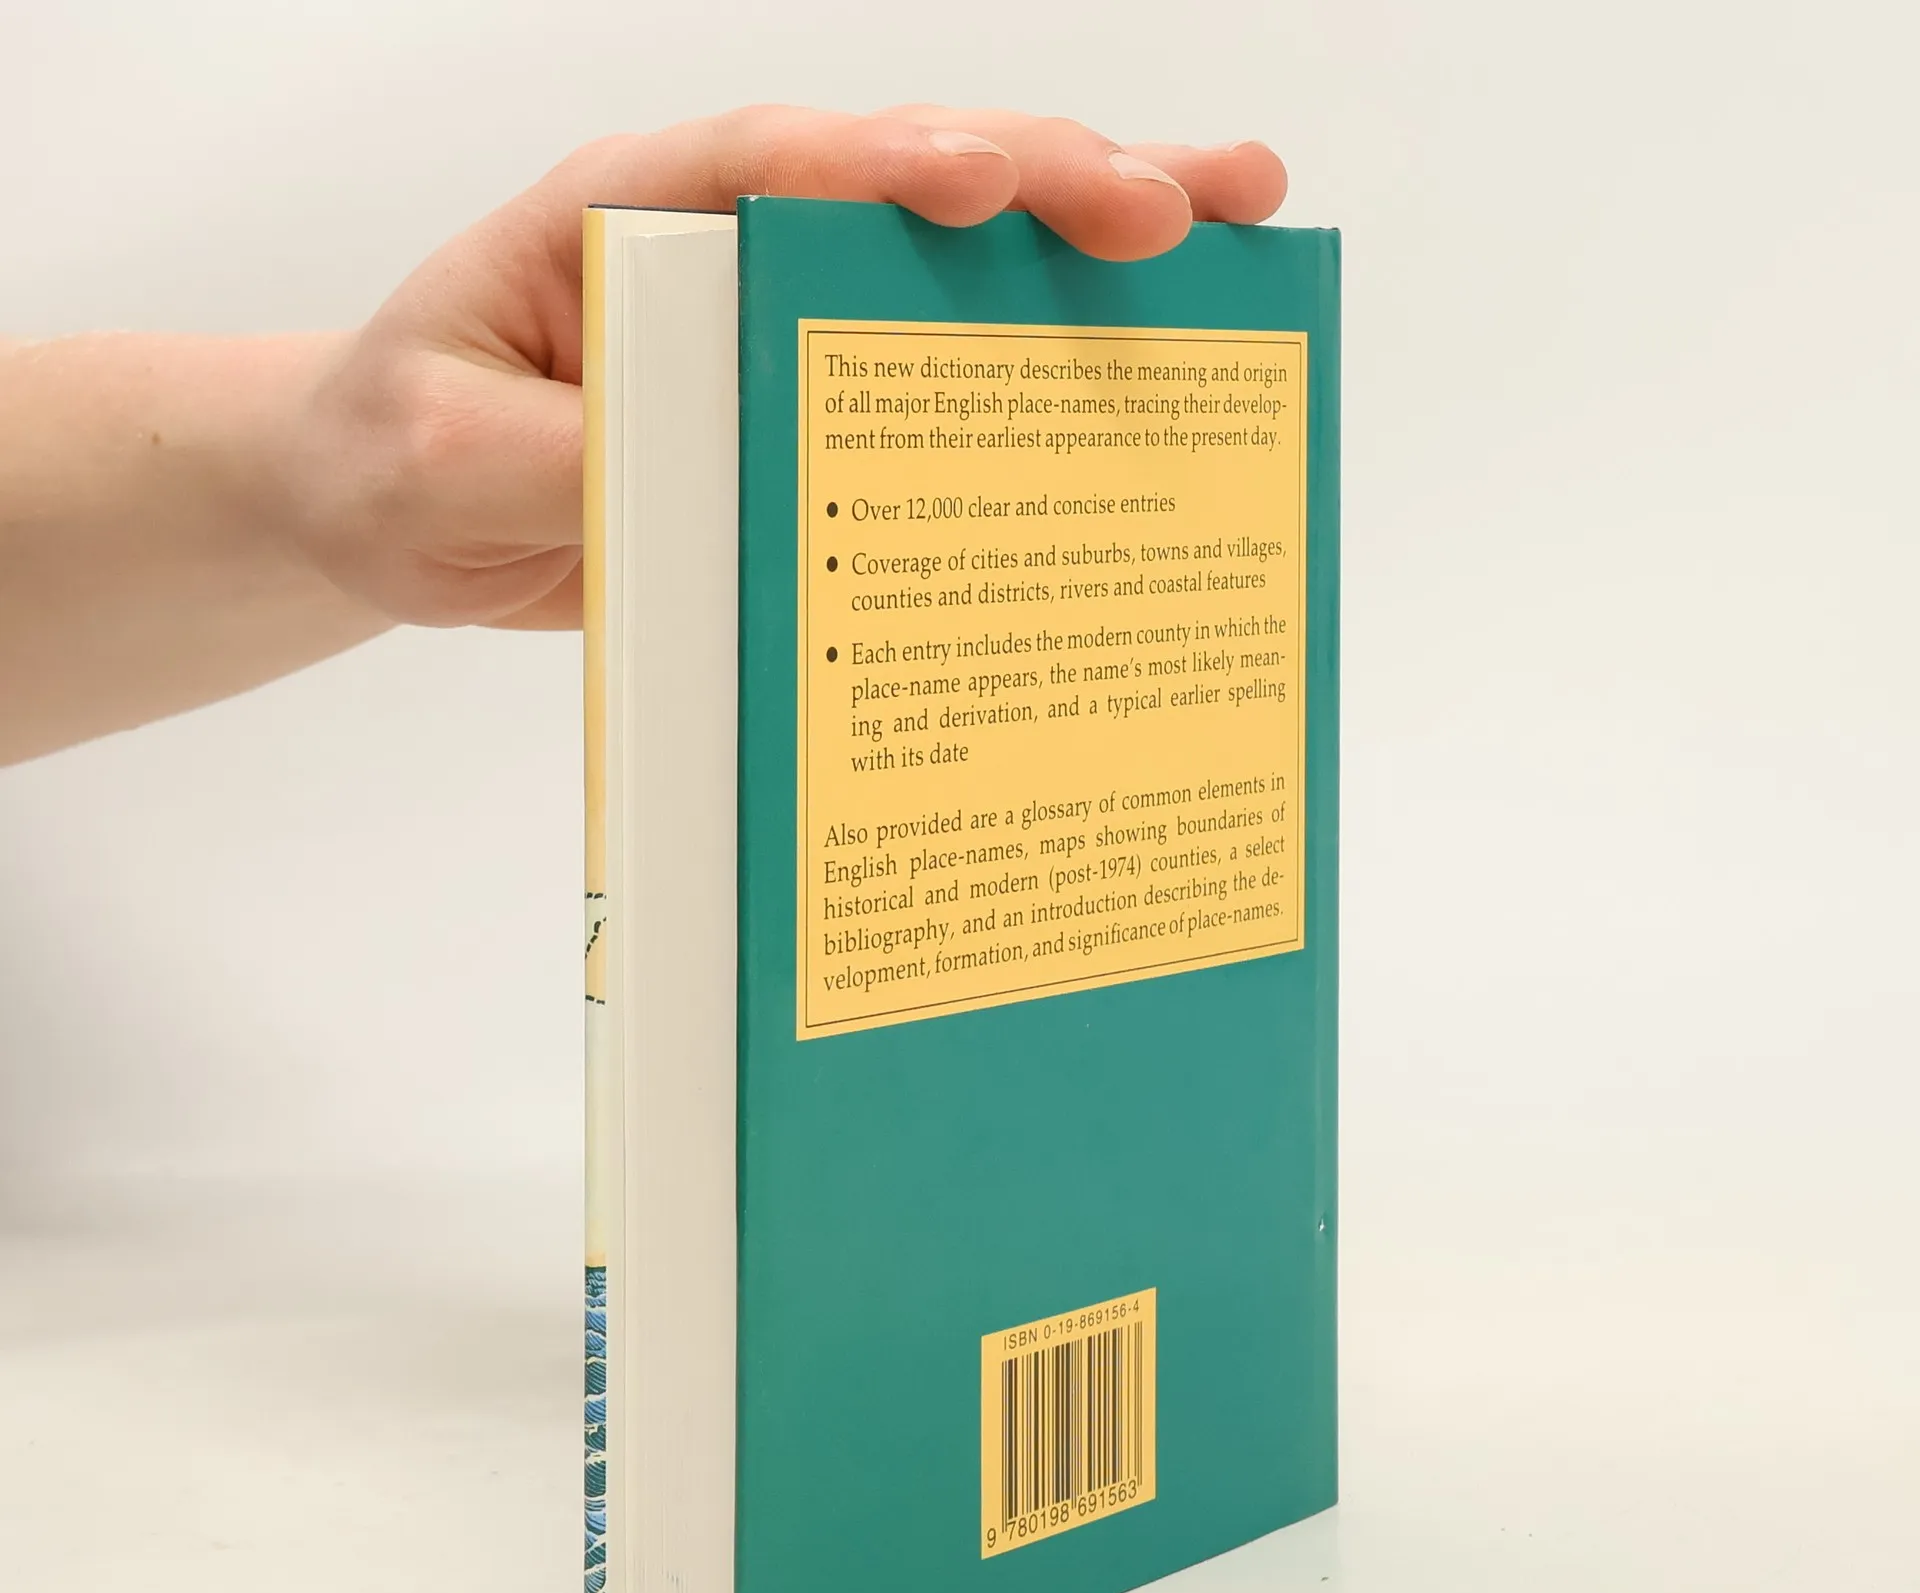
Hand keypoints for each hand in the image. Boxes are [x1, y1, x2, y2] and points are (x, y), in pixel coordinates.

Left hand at [287, 106, 1288, 633]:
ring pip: (951, 273)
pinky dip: (1037, 375)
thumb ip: (571, 454)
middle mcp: (730, 251)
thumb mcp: (444, 453)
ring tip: (1234, 230)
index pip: (777, 166)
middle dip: (1048, 184)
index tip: (985, 187)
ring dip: (1087, 255)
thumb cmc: (395, 446)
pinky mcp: (806, 414)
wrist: (385, 511)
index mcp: (633, 217)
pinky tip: (1141, 373)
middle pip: (908, 192)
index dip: (890, 166)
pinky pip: (930, 387)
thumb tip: (719, 473)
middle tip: (1186, 202)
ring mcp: (781, 329)